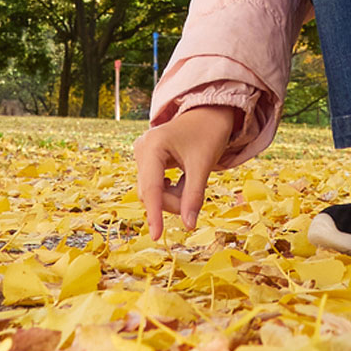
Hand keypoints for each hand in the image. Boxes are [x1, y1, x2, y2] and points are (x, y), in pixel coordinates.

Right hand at [134, 105, 237, 239]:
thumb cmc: (208, 134)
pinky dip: (171, 190)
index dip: (155, 214)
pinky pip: (155, 186)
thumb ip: (194, 196)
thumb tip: (188, 225)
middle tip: (196, 197)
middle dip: (173, 202)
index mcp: (152, 146)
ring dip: (173, 197)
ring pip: (153, 192)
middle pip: (151, 193)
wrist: (209, 114)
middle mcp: (141, 149)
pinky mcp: (146, 160)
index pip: (151, 188)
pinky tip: (182, 179)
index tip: (157, 236)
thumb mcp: (203, 165)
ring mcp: (142, 154)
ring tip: (191, 182)